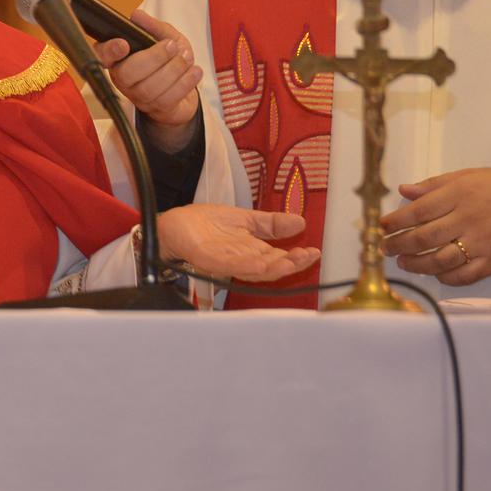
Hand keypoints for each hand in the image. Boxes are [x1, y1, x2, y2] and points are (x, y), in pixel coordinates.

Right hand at [95, 11, 202, 149]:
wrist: (186, 85)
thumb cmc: (169, 59)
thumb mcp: (164, 37)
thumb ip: (152, 26)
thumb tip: (136, 15)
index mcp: (118, 59)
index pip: (102, 56)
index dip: (109, 51)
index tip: (124, 44)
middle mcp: (123, 80)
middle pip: (128, 74)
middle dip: (153, 58)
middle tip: (172, 46)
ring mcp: (139, 97)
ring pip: (150, 88)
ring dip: (173, 69)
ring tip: (187, 56)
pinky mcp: (157, 109)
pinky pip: (168, 99)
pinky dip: (185, 82)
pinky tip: (194, 70)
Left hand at [155, 205, 318, 282]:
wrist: (177, 224)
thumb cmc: (208, 224)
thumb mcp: (246, 219)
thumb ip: (271, 223)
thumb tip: (300, 222)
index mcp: (252, 252)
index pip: (279, 259)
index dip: (297, 258)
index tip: (314, 252)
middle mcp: (242, 261)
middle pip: (271, 269)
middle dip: (291, 265)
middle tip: (307, 257)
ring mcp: (226, 262)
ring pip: (254, 271)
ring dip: (274, 268)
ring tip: (292, 262)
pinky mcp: (209, 259)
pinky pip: (230, 266)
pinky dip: (246, 265)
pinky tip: (261, 263)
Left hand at [379, 168, 490, 286]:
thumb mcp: (466, 176)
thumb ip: (434, 185)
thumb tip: (404, 190)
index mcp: (458, 195)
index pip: (417, 211)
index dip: (395, 221)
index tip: (381, 226)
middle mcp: (467, 220)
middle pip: (424, 237)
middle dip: (398, 244)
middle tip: (385, 247)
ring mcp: (480, 244)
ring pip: (439, 260)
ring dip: (416, 264)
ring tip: (403, 262)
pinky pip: (463, 276)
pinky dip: (444, 277)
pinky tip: (434, 272)